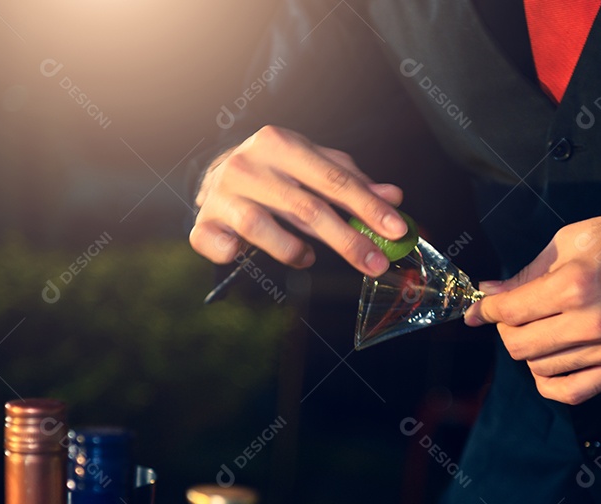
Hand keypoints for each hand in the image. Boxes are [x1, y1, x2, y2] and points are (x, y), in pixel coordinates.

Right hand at [189, 125, 406, 275]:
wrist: (215, 172)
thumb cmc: (275, 170)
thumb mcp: (313, 165)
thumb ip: (351, 180)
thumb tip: (394, 196)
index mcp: (280, 143)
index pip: (332, 178)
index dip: (367, 206)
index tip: (395, 230)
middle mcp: (248, 164)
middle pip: (305, 207)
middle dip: (346, 240)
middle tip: (374, 264)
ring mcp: (222, 194)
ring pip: (262, 228)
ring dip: (293, 250)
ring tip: (307, 257)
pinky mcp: (204, 222)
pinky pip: (220, 247)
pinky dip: (233, 254)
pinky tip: (243, 253)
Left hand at [465, 189, 600, 403]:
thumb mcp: (574, 239)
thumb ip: (528, 272)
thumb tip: (490, 292)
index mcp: (576, 284)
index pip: (509, 312)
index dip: (487, 309)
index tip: (481, 308)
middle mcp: (592, 322)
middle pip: (519, 346)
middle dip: (506, 329)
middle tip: (514, 314)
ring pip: (540, 368)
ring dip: (529, 351)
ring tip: (540, 328)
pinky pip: (572, 393)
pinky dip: (549, 383)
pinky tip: (549, 362)